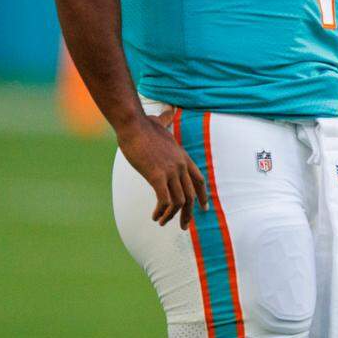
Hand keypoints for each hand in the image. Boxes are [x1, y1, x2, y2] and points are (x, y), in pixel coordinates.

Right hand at [117, 109, 207, 228]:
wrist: (134, 125)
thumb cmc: (144, 124)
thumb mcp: (160, 123)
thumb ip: (166, 120)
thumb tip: (167, 110)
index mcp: (183, 157)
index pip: (200, 180)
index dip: (203, 196)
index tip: (203, 209)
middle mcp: (181, 165)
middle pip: (191, 195)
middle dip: (188, 213)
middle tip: (184, 226)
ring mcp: (171, 171)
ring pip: (179, 201)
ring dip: (172, 215)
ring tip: (162, 222)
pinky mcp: (157, 176)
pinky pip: (165, 200)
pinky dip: (161, 211)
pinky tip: (154, 216)